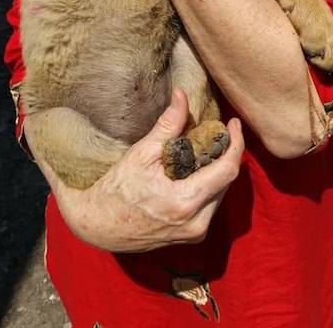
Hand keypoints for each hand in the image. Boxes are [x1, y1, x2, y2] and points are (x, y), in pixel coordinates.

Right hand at [30, 89, 243, 252]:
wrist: (97, 226)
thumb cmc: (116, 189)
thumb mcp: (142, 153)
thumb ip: (168, 125)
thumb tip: (182, 95)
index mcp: (185, 202)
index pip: (227, 170)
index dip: (235, 144)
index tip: (234, 123)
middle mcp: (196, 223)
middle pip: (226, 181)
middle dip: (224, 154)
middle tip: (215, 132)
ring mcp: (195, 233)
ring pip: (220, 193)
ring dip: (216, 169)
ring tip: (202, 148)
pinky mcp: (191, 236)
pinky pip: (210, 205)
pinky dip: (207, 184)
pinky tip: (193, 170)